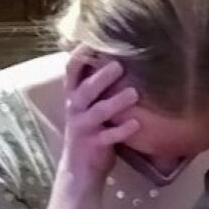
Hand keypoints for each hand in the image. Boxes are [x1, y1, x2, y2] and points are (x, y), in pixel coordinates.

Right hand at [62, 45, 140, 181]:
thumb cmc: (90, 129)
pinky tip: (137, 123)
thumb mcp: (88, 106)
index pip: (71, 70)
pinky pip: (108, 136)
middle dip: (100, 76)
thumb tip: (118, 56)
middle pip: (85, 89)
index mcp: (73, 96)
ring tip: (134, 93)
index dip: (80, 54)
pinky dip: (122, 130)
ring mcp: (83, 128)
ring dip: (116, 102)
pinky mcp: (94, 145)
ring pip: (97, 112)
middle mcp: (75, 109)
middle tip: (118, 64)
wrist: (79, 170)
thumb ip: (96, 86)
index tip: (94, 39)